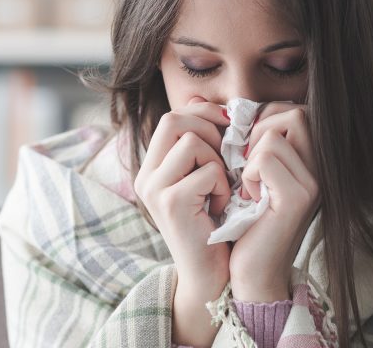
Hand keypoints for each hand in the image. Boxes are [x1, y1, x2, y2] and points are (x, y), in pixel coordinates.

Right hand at [134, 96, 231, 281]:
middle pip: (175, 120)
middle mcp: (146, 175)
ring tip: (221, 187)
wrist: (211, 275)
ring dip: (218, 161)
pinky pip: (208, 171)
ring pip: (192, 142)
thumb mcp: (206, 177)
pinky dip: (224, 186)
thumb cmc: (216, 225)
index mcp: (152, 166)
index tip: (227, 130)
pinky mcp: (170, 203)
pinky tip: (222, 206)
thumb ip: (201, 143)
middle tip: (226, 158)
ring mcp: (154, 189)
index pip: (172, 116)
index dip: (204, 114)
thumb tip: (201, 98)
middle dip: (210, 131)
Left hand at [228, 101, 320, 302]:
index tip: (245, 150)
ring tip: (247, 186)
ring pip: (275, 134)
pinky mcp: (298, 198)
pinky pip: (266, 158)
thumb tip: (196, 99)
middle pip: (293, 113)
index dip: (262, 120)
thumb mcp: (243, 173)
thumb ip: (238, 138)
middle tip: (245, 164)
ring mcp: (313, 183)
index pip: (293, 110)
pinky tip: (248, 198)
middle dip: (258, 132)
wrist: (250, 272)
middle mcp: (320, 169)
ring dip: (249, 158)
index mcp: (310, 161)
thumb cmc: (243, 222)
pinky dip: (248, 174)